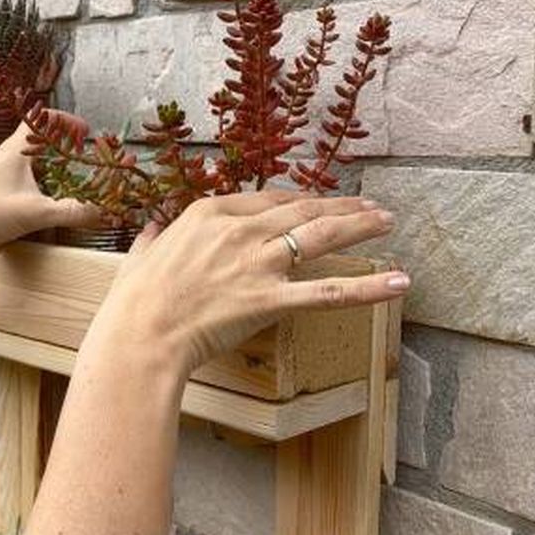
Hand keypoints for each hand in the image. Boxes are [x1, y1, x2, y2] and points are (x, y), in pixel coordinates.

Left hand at [0, 113, 100, 267]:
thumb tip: (105, 211)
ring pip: (38, 167)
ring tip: (81, 177)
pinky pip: (34, 191)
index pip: (39, 119)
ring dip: (58, 168)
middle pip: (41, 142)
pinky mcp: (6, 204)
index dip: (64, 120)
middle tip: (86, 152)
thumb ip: (73, 211)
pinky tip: (63, 205)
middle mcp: (10, 162)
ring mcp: (7, 184)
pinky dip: (51, 192)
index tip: (85, 131)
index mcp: (14, 151)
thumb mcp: (35, 212)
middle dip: (65, 143)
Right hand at [84, 191, 409, 372]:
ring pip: (321, 236)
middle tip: (370, 206)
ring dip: (360, 226)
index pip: (269, 199)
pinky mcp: (270, 299)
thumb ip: (153, 239)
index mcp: (210, 213)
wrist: (141, 335)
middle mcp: (240, 230)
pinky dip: (368, 287)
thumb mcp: (140, 257)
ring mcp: (258, 262)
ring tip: (387, 221)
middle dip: (342, 206)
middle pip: (303, 210)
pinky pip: (328, 291)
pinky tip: (398, 283)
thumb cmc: (135, 301)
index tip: (319, 201)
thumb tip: (153, 229)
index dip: (301, 199)